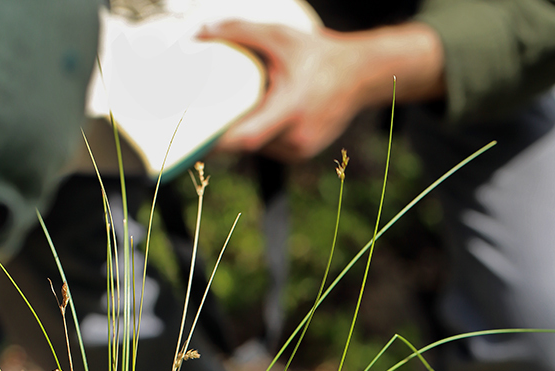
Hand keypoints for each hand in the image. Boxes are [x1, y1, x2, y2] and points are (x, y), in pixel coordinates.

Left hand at [199, 20, 444, 160]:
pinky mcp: (301, 154)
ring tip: (236, 111)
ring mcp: (300, 149)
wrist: (360, 75)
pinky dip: (260, 134)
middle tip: (202, 118)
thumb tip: (200, 32)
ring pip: (257, 148)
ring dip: (244, 132)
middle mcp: (296, 137)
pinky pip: (270, 149)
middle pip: (247, 144)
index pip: (246, 138)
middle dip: (226, 132)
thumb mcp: (279, 36)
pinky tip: (261, 115)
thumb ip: (238, 32)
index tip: (195, 137)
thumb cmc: (319, 55)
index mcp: (292, 109)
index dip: (218, 142)